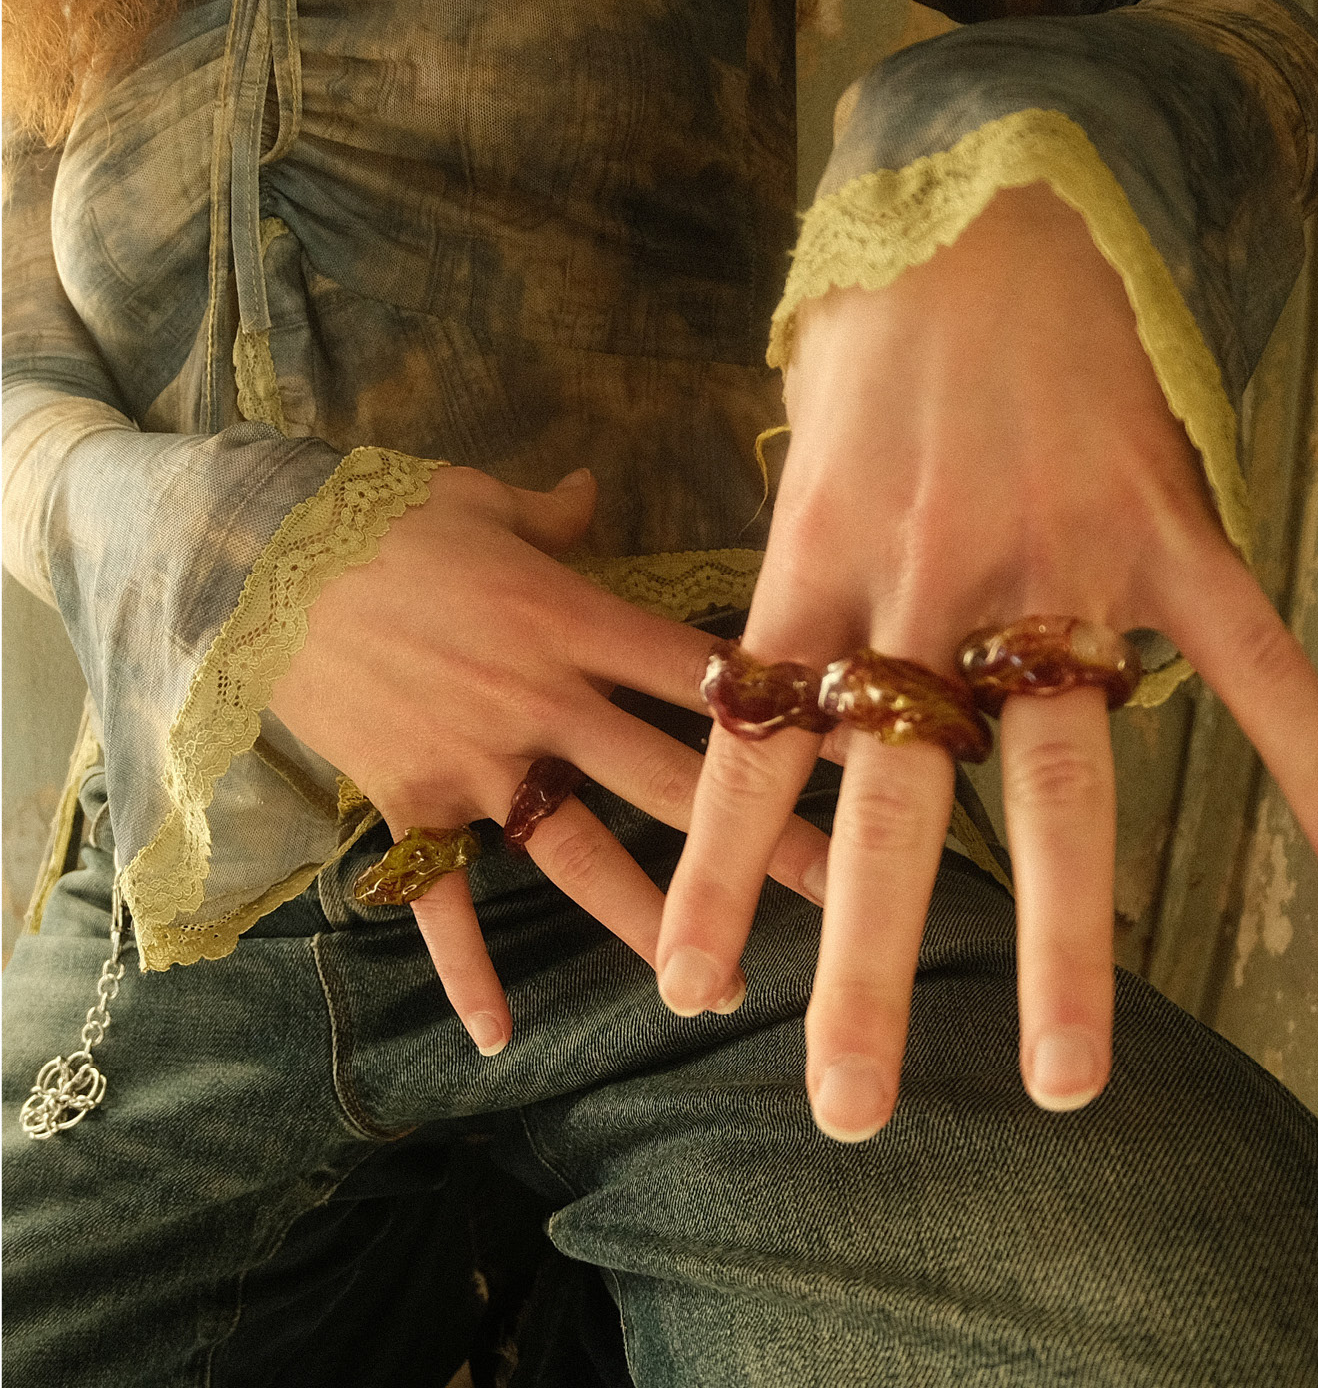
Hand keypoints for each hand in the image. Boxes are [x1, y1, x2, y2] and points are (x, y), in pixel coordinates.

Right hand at [267, 464, 829, 1052]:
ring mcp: (477, 765)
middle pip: (670, 780)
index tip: (854, 742)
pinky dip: (466, 971)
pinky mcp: (412, 806)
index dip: (779, 702)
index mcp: (568, 619)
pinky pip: (444, 902)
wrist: (253, 562)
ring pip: (581, 856)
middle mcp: (539, 701)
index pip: (697, 671)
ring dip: (649, 920)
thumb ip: (552, 512)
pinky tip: (498, 1038)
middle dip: (761, 836)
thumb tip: (592, 488)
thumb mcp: (476, 497)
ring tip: (711, 984)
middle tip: (844, 892)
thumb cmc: (375, 517)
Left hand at [656, 182, 1317, 1138]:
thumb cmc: (882, 324)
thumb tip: (779, 679)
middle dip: (868, 965)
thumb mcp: (800, 441)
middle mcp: (931, 582)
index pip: (755, 743)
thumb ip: (797, 568)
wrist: (992, 191)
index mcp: (820, 557)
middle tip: (847, 1108)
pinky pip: (1249, 664)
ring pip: (1065, 780)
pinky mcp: (1165, 533)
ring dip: (1068, 938)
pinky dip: (1312, 761)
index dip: (716, 869)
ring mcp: (1056, 564)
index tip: (687, 987)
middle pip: (895, 803)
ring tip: (1064, 1081)